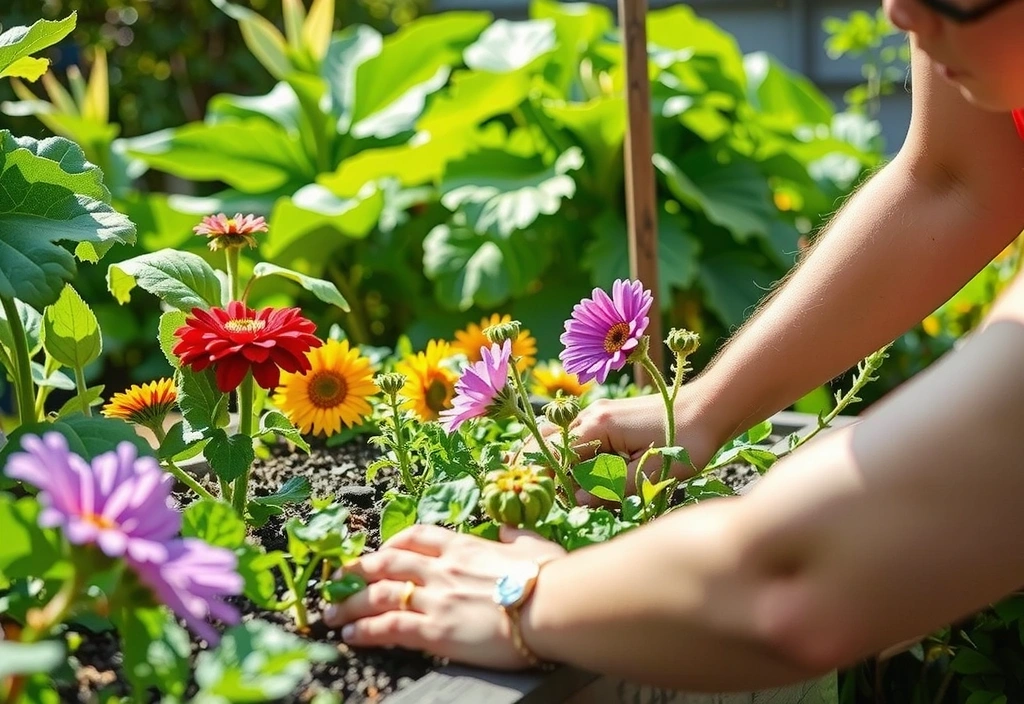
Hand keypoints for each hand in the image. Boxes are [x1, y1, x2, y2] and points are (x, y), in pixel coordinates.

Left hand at [323, 524, 565, 669]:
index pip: (416, 537)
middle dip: (358, 572)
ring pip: (379, 595)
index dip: (392, 544)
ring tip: (332, 615)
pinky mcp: (435, 630)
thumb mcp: (533, 545)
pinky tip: (350, 636)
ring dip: (350, 604)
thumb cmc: (551, 577)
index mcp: (464, 545)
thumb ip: (514, 537)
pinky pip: (389, 626)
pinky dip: (365, 630)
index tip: (379, 553)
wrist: (553, 606)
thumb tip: (507, 531)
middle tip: (338, 581)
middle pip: (387, 563)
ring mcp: (436, 598)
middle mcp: (442, 568)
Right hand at [526, 389, 720, 503]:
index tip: (535, 500)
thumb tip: (576, 500)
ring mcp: (600, 413)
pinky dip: (566, 449)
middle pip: (546, 438)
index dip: (543, 479)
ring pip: (559, 434)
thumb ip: (611, 488)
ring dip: (547, 455)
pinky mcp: (611, 416)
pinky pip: (577, 433)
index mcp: (597, 428)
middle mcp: (591, 415)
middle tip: (516, 485)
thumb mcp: (651, 472)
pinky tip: (565, 467)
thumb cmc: (687, 440)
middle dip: (531, 462)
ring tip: (531, 478)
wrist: (712, 406)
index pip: (554, 455)